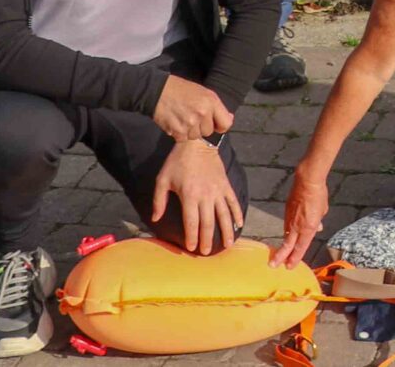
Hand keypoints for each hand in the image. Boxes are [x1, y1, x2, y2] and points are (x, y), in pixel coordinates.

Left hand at [151, 139, 243, 255]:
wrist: (197, 142)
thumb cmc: (177, 161)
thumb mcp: (162, 180)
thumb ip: (158, 201)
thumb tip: (155, 219)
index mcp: (189, 195)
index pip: (191, 222)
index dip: (192, 237)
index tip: (191, 248)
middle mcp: (205, 195)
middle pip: (208, 222)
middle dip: (207, 239)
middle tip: (207, 253)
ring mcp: (218, 190)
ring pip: (224, 215)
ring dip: (226, 231)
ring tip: (227, 245)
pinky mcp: (225, 184)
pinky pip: (233, 202)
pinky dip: (237, 214)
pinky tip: (240, 225)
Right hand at [152, 74, 233, 142]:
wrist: (157, 91)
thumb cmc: (181, 90)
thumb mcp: (204, 92)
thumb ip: (216, 107)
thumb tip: (229, 119)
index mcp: (211, 102)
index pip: (225, 124)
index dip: (220, 125)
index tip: (215, 124)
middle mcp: (202, 113)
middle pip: (209, 132)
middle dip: (202, 127)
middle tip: (192, 116)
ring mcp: (190, 123)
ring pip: (196, 136)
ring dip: (190, 131)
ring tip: (183, 118)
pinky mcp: (177, 131)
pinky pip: (183, 139)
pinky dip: (180, 133)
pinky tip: (176, 122)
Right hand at [271, 161, 331, 267]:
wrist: (307, 180)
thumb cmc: (318, 195)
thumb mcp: (322, 211)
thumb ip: (317, 221)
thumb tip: (317, 227)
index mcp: (308, 227)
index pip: (301, 247)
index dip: (295, 258)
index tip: (290, 266)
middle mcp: (297, 225)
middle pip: (288, 245)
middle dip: (281, 257)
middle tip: (273, 265)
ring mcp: (290, 219)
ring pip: (286, 236)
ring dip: (283, 246)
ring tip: (279, 255)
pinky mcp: (286, 211)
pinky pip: (286, 225)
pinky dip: (286, 233)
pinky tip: (286, 236)